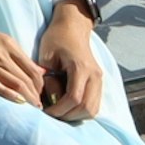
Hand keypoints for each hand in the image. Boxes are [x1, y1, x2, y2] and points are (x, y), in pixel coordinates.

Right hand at [0, 9, 44, 104]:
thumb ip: (14, 54)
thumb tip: (38, 70)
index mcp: (7, 43)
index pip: (34, 70)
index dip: (41, 86)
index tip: (41, 97)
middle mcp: (1, 52)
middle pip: (28, 79)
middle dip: (37, 96)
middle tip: (39, 109)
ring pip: (16, 83)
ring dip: (27, 99)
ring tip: (33, 111)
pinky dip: (9, 94)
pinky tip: (17, 103)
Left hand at [35, 3, 106, 121]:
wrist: (73, 28)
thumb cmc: (56, 39)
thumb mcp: (46, 57)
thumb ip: (49, 80)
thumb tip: (51, 101)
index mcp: (81, 68)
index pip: (74, 98)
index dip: (59, 109)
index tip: (44, 111)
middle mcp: (95, 76)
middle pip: (87, 108)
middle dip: (67, 116)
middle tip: (51, 114)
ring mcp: (100, 80)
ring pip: (93, 110)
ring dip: (75, 116)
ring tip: (58, 112)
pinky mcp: (99, 83)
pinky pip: (94, 105)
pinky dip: (81, 111)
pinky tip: (67, 107)